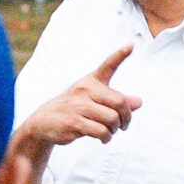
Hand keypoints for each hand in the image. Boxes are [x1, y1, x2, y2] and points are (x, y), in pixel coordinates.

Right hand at [0, 45, 141, 183]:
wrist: (44, 122)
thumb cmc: (74, 109)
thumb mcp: (94, 101)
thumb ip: (116, 101)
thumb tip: (139, 102)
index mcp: (90, 81)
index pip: (107, 65)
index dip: (120, 55)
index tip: (130, 45)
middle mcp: (85, 90)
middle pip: (120, 102)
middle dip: (126, 117)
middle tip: (123, 125)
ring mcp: (79, 106)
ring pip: (112, 119)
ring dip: (115, 129)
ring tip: (110, 131)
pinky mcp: (74, 122)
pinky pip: (101, 131)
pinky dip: (107, 137)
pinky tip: (104, 138)